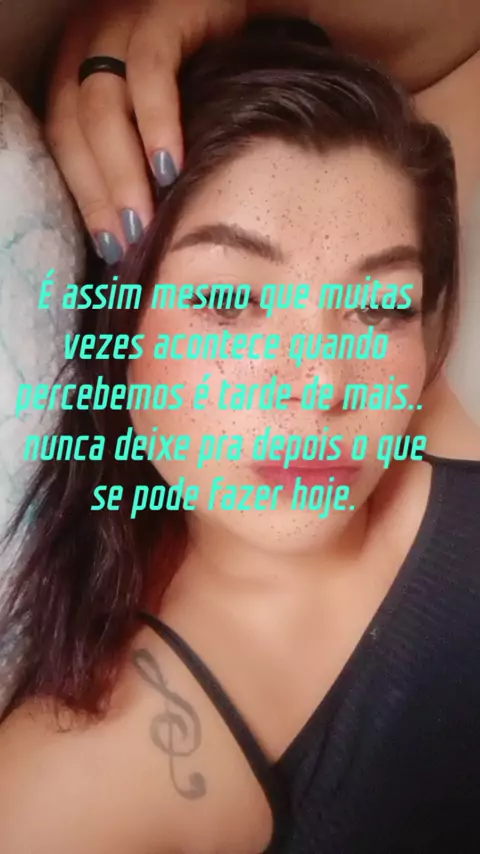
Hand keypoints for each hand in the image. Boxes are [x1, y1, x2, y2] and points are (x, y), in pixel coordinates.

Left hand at [45, 0, 247, 263]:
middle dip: (100, 193)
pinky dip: (156, 120)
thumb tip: (144, 230)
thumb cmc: (223, 77)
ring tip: (145, 220)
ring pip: (99, 104)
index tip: (111, 246)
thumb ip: (152, 159)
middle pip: (74, 126)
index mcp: (85, 70)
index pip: (65, 139)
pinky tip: (170, 165)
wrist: (271, 14)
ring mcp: (126, 23)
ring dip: (121, 171)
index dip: (85, 196)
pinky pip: (150, 67)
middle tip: (129, 242)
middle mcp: (94, 42)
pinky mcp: (168, 10)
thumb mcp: (175, 120)